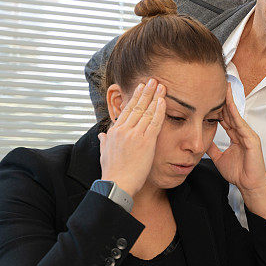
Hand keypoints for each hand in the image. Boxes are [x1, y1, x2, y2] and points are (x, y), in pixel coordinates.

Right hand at [98, 79, 165, 196]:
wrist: (117, 185)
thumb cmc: (112, 172)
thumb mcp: (104, 153)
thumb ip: (104, 142)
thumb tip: (101, 135)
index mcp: (115, 131)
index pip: (127, 109)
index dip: (135, 97)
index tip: (141, 88)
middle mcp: (124, 130)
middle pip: (137, 106)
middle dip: (146, 92)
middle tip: (153, 80)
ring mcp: (135, 135)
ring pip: (147, 111)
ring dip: (155, 97)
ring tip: (161, 86)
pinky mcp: (146, 142)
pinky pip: (155, 122)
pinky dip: (160, 110)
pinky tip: (163, 101)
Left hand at [206, 87, 265, 194]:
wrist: (249, 185)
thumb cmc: (238, 173)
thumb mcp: (219, 158)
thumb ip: (213, 149)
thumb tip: (202, 141)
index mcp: (237, 136)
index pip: (226, 118)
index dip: (219, 107)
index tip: (211, 95)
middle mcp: (243, 133)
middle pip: (231, 113)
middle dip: (225, 99)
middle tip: (218, 84)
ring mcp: (249, 135)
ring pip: (237, 116)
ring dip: (230, 102)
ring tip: (224, 89)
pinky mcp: (252, 140)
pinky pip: (242, 125)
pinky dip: (236, 115)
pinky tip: (230, 106)